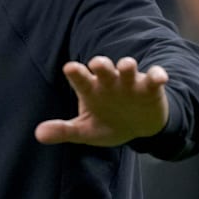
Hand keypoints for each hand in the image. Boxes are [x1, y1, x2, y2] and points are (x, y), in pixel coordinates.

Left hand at [35, 56, 169, 146]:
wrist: (139, 127)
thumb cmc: (108, 122)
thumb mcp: (86, 130)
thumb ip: (64, 130)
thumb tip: (38, 134)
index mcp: (91, 89)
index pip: (81, 78)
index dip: (76, 73)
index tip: (70, 67)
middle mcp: (109, 81)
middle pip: (103, 67)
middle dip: (101, 64)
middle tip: (97, 64)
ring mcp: (130, 83)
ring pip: (128, 68)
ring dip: (127, 65)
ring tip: (126, 65)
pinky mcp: (150, 87)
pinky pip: (154, 78)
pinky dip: (157, 76)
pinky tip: (160, 78)